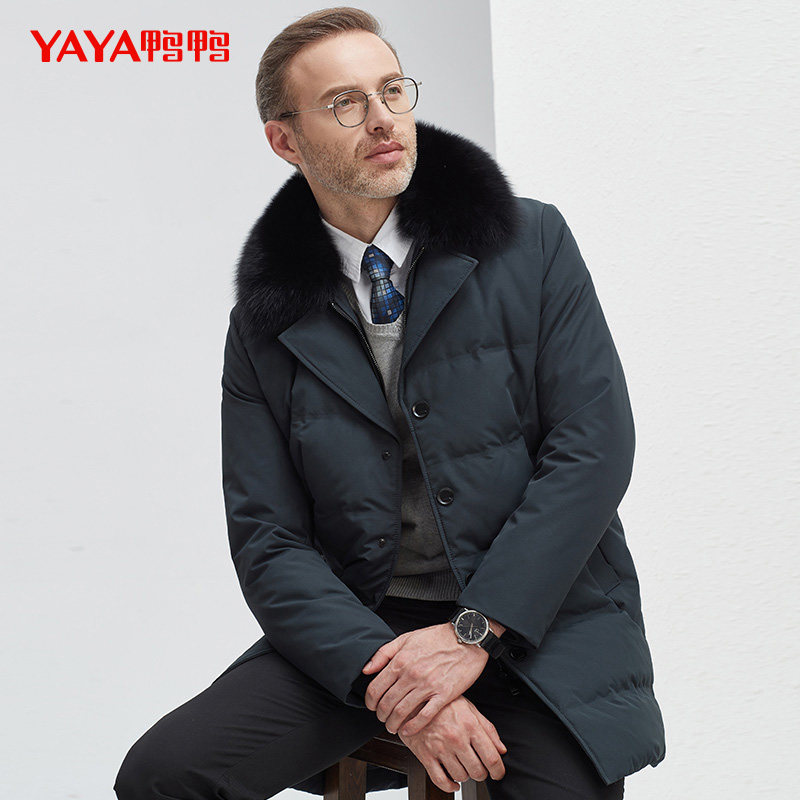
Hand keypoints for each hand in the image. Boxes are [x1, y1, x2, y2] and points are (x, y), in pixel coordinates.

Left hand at [362, 623, 488, 735]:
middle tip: (382, 718)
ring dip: (393, 724)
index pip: (376, 688)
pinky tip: (408, 730)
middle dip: (380, 715)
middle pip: (387, 703)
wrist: (466, 637)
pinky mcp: (443, 695)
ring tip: (392, 727)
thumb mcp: (406, 638)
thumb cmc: (437, 637)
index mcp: (400, 661)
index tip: (372, 706)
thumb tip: (366, 669)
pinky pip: (424, 716)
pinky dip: (412, 727)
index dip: (370, 701)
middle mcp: (411, 674)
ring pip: (402, 712)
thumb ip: (383, 653)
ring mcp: (427, 686)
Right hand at [397, 694, 507, 792]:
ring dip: (465, 776)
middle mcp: (456, 738)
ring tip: (463, 766)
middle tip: (480, 768)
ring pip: (461, 776)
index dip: (498, 770)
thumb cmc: (443, 703)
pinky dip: (449, 786)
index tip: (498, 773)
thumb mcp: (469, 708)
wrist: (415, 700)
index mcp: (470, 725)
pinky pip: (440, 780)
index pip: (491, 757)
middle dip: (482, 773)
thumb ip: (488, 729)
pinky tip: (452, 782)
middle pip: (477, 770)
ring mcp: (440, 748)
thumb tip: (501, 749)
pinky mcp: (426, 755)